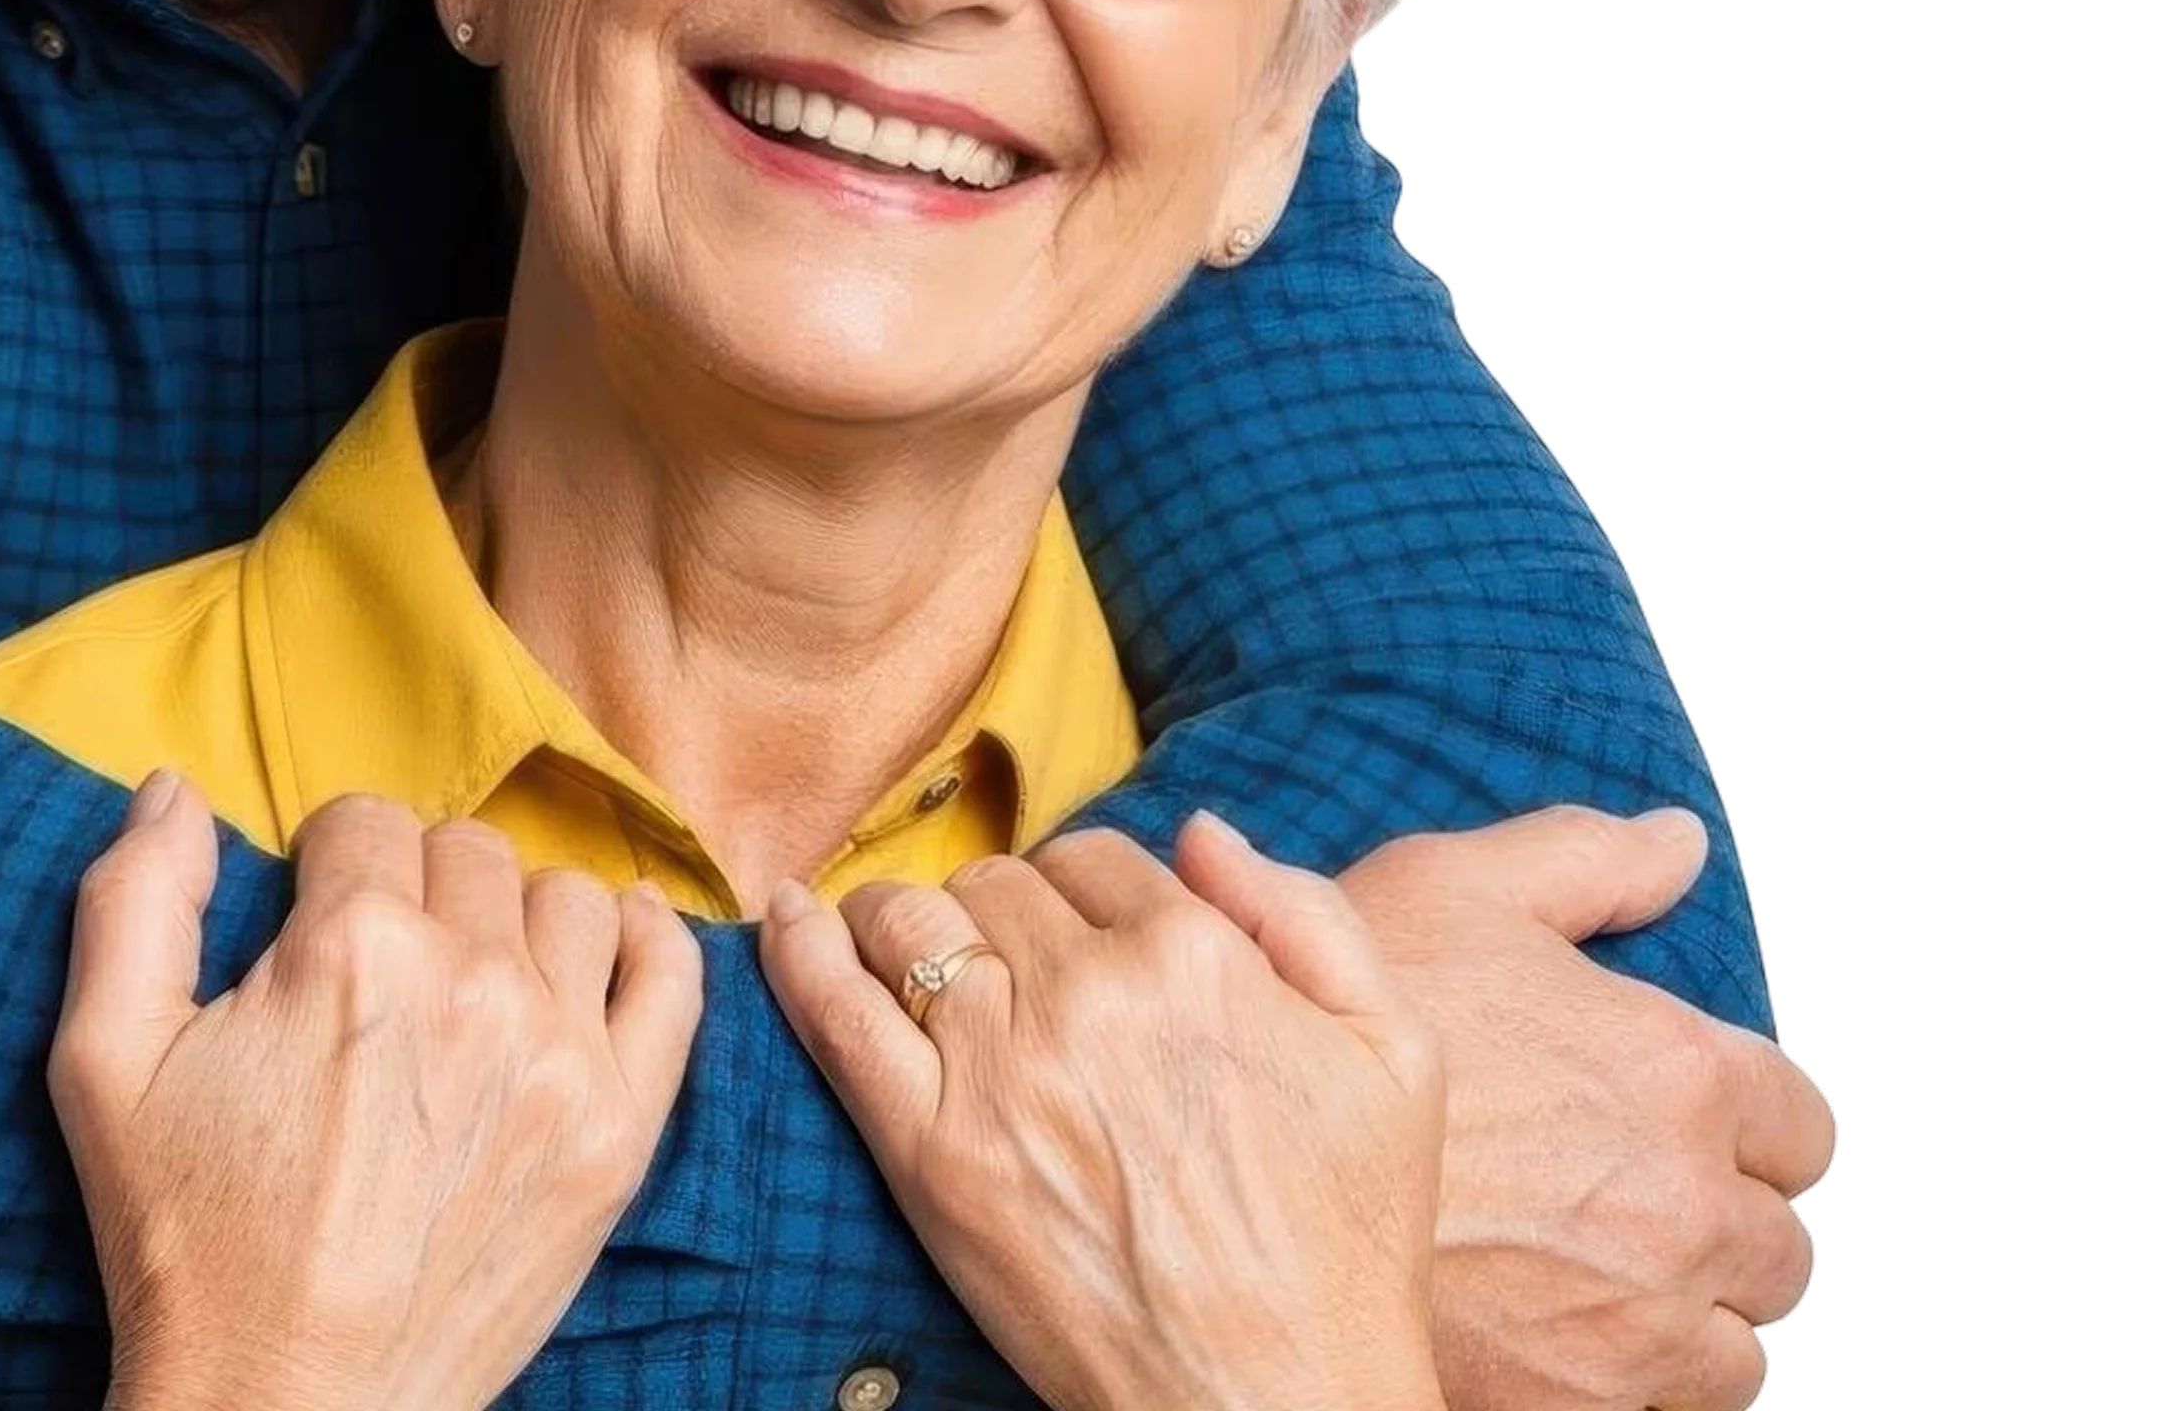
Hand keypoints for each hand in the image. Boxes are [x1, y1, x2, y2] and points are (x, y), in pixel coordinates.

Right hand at [45, 774, 702, 1410]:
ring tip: (465, 989)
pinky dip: (647, 944)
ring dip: (514, 921)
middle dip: (416, 890)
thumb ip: (135, 897)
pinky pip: (670, 979)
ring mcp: (556, 1057)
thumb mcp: (105, 1062)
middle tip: (377, 979)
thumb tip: (176, 786)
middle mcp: (468, 982)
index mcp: (350, 947)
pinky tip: (609, 945)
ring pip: (564, 897)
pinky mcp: (616, 1132)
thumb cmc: (189, 1242)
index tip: (311, 933)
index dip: (328, 870)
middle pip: (464, 850)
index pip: (365, 820)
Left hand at [764, 812, 1447, 1410]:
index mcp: (1195, 954)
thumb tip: (1199, 827)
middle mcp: (1089, 993)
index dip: (1084, 897)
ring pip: (911, 922)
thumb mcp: (1394, 1055)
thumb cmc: (1347, 1242)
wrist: (1279, 1406)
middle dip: (999, 913)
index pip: (1093, 857)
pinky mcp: (931, 1151)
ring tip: (897, 945)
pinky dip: (800, 953)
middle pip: (997, 885)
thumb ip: (1308, 914)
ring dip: (900, 920)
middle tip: (1006, 972)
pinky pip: (837, 1011)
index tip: (1081, 945)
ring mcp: (1000, 1069)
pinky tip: (786, 920)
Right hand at [1335, 807, 1835, 1410]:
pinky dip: (1631, 1384)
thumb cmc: (1344, 1012)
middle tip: (1635, 1197)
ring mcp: (1639, 1325)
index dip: (1754, 1118)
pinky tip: (1559, 1328)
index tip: (1696, 1119)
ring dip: (1693, 1318)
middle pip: (1781, 1251)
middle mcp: (1684, 1208)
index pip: (1801, 1126)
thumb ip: (1587, 860)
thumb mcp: (1454, 887)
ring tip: (1603, 1276)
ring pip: (1737, 1355)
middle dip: (1727, 1224)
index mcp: (1678, 1073)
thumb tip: (1681, 841)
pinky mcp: (1580, 1408)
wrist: (1245, 1164)